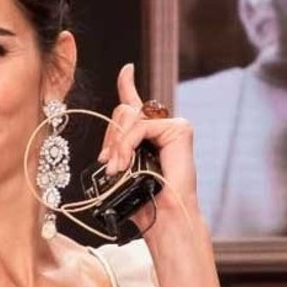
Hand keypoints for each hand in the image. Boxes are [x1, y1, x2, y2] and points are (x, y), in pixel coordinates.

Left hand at [98, 64, 200, 229]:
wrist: (162, 217)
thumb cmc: (142, 199)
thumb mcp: (122, 168)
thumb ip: (117, 148)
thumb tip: (106, 146)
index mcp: (148, 136)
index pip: (135, 104)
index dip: (128, 85)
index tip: (126, 69)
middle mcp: (162, 127)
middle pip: (122, 112)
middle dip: (109, 137)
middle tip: (108, 164)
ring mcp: (173, 126)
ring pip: (129, 117)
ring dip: (117, 144)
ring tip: (116, 168)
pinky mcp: (180, 129)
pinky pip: (140, 126)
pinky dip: (127, 144)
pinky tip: (125, 161)